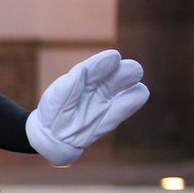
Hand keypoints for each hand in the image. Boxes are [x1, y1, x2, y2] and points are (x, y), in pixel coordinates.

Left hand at [25, 49, 148, 166]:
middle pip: (116, 75)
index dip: (104, 62)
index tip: (114, 56)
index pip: (95, 68)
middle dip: (126, 70)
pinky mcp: (112, 116)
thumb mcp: (57, 98)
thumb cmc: (53, 111)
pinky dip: (132, 101)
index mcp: (82, 78)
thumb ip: (70, 85)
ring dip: (131, 84)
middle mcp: (98, 87)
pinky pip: (125, 107)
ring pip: (124, 89)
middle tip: (133, 68)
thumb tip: (83, 68)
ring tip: (137, 78)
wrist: (54, 135)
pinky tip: (140, 93)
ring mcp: (107, 101)